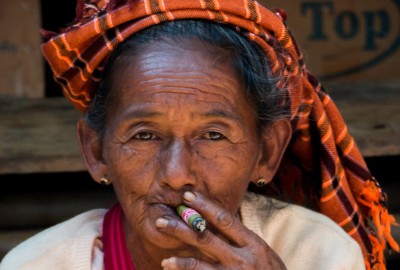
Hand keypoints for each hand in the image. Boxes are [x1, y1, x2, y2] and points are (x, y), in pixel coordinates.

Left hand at [156, 191, 286, 269]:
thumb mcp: (262, 252)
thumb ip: (242, 239)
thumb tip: (219, 219)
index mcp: (253, 243)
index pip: (224, 220)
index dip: (204, 206)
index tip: (187, 195)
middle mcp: (242, 258)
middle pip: (206, 237)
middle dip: (182, 227)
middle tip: (161, 219)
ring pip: (199, 263)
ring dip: (178, 258)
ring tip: (164, 256)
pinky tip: (171, 267)